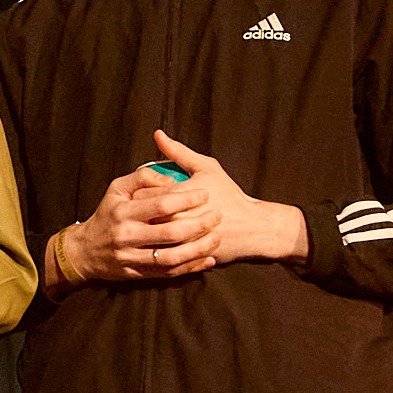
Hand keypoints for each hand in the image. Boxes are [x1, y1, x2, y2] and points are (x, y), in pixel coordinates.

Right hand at [62, 143, 220, 281]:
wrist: (84, 250)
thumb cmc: (107, 215)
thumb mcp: (116, 189)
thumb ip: (142, 177)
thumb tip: (170, 179)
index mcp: (123, 212)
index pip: (161, 204)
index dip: (187, 198)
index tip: (205, 193)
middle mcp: (127, 236)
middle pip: (171, 232)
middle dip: (199, 224)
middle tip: (217, 216)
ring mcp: (132, 257)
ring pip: (172, 256)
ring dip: (199, 248)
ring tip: (216, 238)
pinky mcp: (138, 274)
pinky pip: (169, 273)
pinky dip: (191, 267)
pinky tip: (208, 260)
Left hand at [151, 131, 307, 266]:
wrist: (253, 228)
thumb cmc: (229, 195)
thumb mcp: (206, 168)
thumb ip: (179, 152)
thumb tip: (158, 135)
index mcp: (177, 196)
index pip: (140, 195)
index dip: (139, 194)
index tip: (145, 194)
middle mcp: (175, 220)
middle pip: (140, 217)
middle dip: (139, 214)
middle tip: (145, 210)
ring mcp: (179, 242)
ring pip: (147, 237)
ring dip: (145, 232)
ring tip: (152, 225)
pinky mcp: (185, 258)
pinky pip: (159, 253)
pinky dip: (156, 247)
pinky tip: (160, 240)